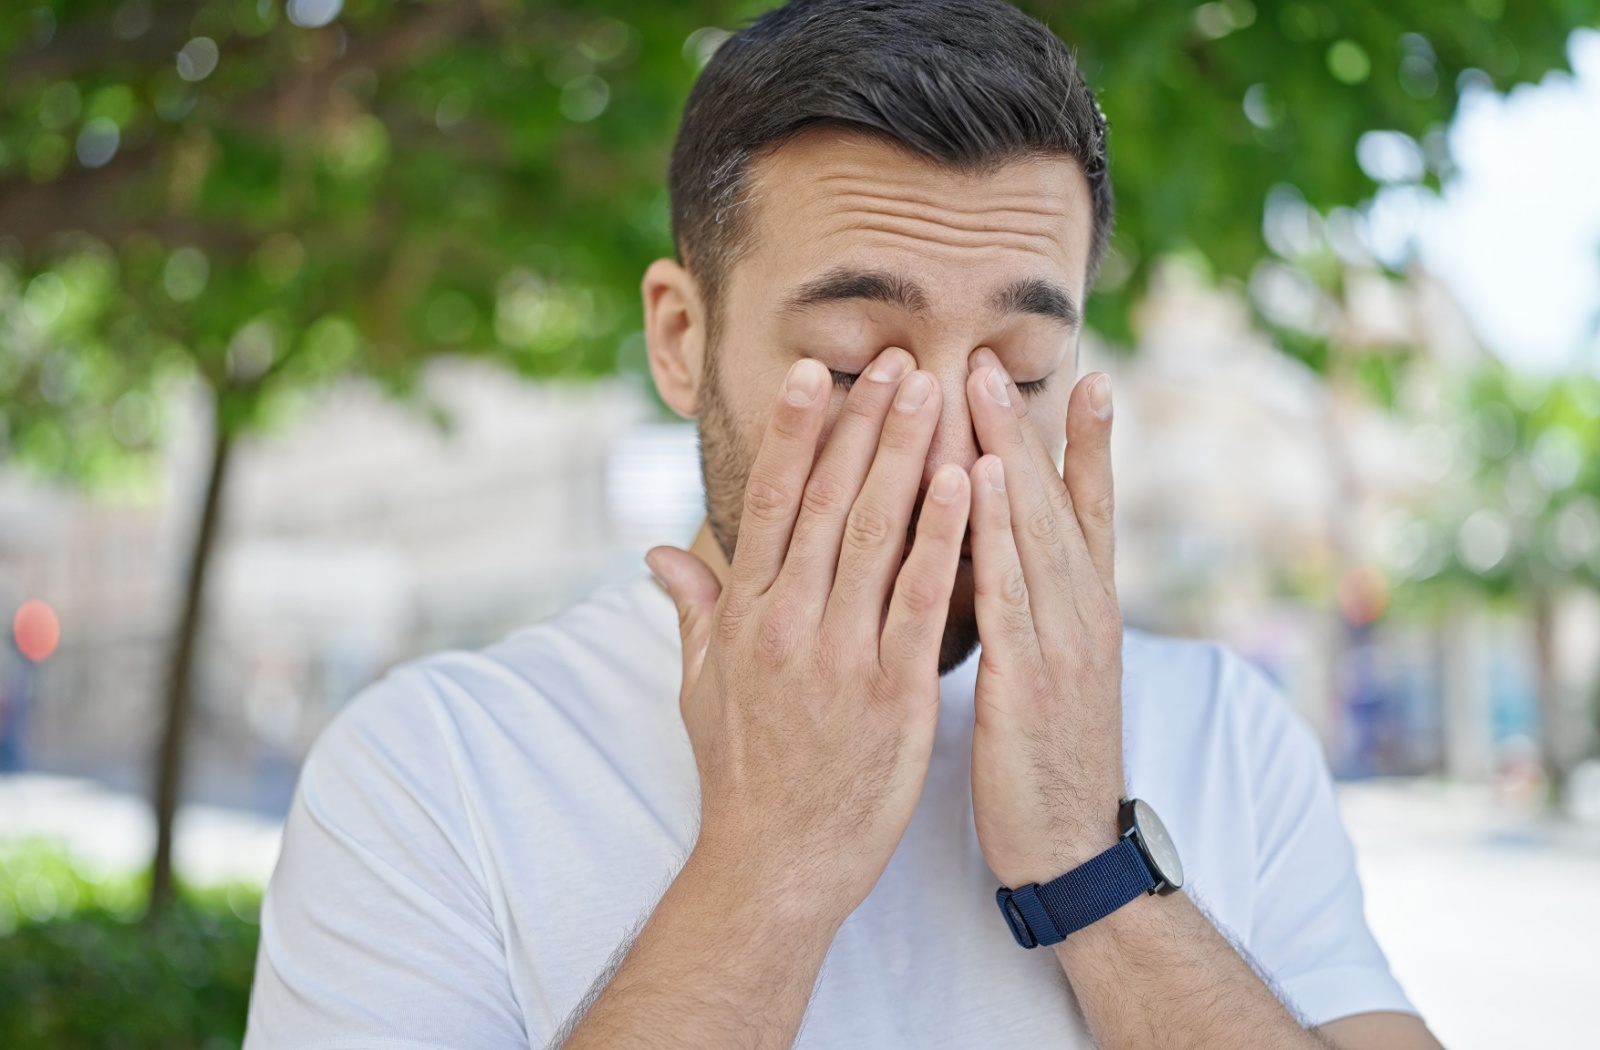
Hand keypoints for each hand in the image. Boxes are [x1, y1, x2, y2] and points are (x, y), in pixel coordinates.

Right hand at [647, 349, 970, 923]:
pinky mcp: (894, 692)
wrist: (776, 863)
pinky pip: (924, 599)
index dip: (796, 433)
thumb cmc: (742, 772)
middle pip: (830, 501)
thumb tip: (660, 551)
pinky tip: (967, 483)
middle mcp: (788, 623)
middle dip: (864, 423)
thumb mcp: (700, 686)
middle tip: (895, 358)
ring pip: (878, 534)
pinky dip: (945, 536)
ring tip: (934, 392)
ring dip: (907, 455)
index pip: (772, 503)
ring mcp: (841, 655)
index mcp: (746, 615)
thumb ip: (692, 609)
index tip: (817, 373)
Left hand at [963, 348, 1124, 887]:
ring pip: (1033, 529)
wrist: (1070, 848)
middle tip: (990, 353)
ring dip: (1007, 451)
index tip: (1084, 376)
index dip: (1085, 444)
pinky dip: (998, 529)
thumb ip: (1033, 612)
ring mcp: (1065, 643)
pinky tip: (983, 478)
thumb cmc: (1045, 758)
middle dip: (1022, 424)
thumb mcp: (1050, 675)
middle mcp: (1084, 614)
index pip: (1090, 512)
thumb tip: (1000, 558)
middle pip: (1054, 502)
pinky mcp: (1032, 679)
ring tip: (978, 386)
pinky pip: (1010, 589)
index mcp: (1086, 613)